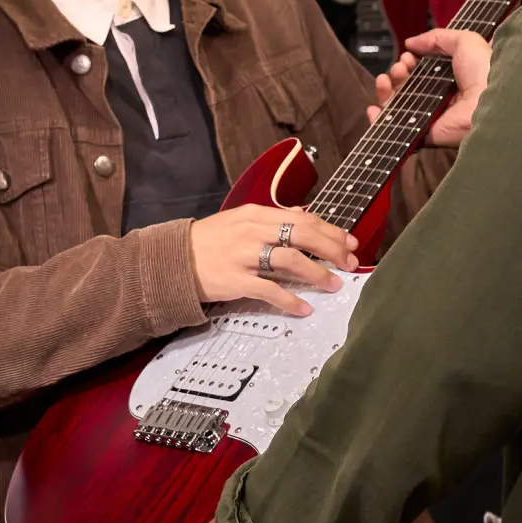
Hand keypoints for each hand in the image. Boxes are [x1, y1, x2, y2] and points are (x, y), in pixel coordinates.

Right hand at [188, 203, 353, 315]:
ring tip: (334, 284)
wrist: (172, 260)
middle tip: (349, 263)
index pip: (303, 219)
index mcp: (257, 214)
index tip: (349, 243)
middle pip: (303, 235)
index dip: (330, 231)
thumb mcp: (240, 220)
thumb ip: (272, 219)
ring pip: (290, 261)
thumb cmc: (209, 241)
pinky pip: (269, 290)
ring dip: (317, 273)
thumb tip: (304, 216)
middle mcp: (253, 231)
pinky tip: (304, 308)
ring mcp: (244, 255)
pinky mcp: (235, 280)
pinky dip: (290, 300)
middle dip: (331, 249)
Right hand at [371, 29, 491, 147]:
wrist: (491, 98)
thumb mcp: (464, 41)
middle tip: (401, 67)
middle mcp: (440, 99)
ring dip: (386, 91)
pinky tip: (374, 107)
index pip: (421, 74)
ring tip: (387, 79)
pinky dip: (379, 120)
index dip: (409, 64)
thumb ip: (437, 38)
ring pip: (396, 107)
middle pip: (405, 89)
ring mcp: (431, 117)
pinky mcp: (424, 134)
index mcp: (451, 80)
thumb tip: (411, 41)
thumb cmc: (485, 71)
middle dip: (397, 74)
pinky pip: (396, 129)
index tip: (409, 56)